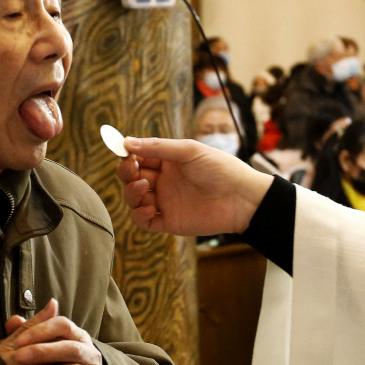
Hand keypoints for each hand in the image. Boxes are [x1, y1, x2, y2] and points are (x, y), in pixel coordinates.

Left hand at [0, 301, 72, 364]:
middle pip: (71, 348)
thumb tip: (15, 320)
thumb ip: (26, 334)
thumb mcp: (39, 348)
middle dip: (43, 352)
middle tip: (18, 358)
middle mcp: (91, 354)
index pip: (63, 325)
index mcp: (79, 336)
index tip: (18, 342)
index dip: (41, 331)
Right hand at [118, 137, 274, 236]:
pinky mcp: (169, 221)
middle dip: (126, 173)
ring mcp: (165, 202)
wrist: (242, 198)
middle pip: (132, 178)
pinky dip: (139, 215)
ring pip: (134, 199)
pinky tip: (149, 207)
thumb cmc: (220, 168)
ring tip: (144, 186)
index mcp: (168, 162)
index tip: (122, 151)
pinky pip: (144, 221)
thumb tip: (126, 142)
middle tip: (130, 169)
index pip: (139, 158)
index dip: (127, 155)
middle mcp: (164, 182)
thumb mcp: (188, 151)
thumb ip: (157, 147)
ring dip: (131, 193)